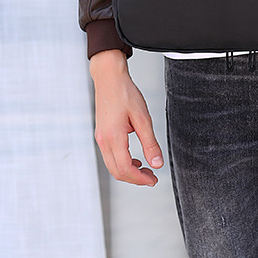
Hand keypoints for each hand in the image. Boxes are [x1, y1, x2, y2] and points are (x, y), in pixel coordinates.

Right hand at [90, 49, 163, 185]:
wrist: (109, 78)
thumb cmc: (125, 93)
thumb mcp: (143, 118)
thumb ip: (150, 143)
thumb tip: (157, 163)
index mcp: (113, 138)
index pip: (125, 169)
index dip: (140, 179)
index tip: (153, 180)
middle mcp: (103, 141)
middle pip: (117, 171)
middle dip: (135, 179)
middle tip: (151, 177)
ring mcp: (100, 138)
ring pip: (112, 166)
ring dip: (128, 172)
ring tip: (145, 169)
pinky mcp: (101, 135)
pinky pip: (110, 156)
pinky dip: (122, 163)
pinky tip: (134, 158)